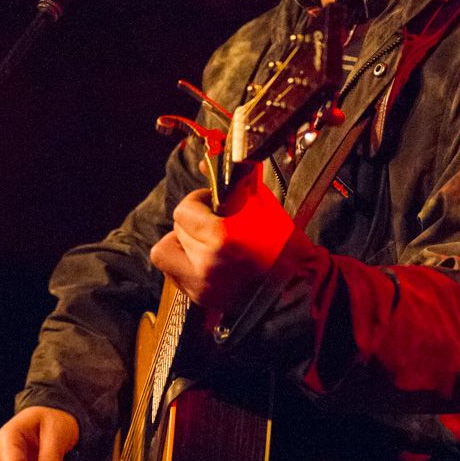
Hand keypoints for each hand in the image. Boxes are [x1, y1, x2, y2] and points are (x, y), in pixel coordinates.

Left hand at [150, 165, 293, 315]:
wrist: (294, 286)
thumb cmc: (282, 244)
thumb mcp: (261, 204)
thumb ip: (232, 181)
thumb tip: (203, 163)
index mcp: (222, 237)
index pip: (183, 210)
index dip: (197, 202)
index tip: (212, 203)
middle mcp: (206, 262)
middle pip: (176, 229)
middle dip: (192, 222)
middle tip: (212, 223)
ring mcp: (200, 284)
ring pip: (165, 251)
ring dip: (181, 242)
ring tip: (204, 242)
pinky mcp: (199, 297)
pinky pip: (172, 273)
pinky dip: (183, 262)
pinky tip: (203, 260)